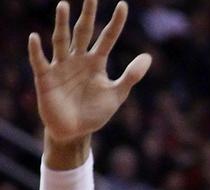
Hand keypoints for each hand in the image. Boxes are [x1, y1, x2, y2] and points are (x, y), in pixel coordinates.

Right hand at [28, 0, 151, 143]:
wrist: (74, 131)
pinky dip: (37, 50)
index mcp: (96, 62)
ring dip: (61, 24)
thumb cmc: (95, 112)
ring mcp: (61, 66)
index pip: (108, 37)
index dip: (116, 23)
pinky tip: (35, 37)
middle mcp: (78, 59)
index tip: (123, 5)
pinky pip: (40, 61)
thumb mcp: (117, 94)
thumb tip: (148, 56)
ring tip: (64, 5)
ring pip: (61, 40)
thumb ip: (131, 75)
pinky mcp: (45, 78)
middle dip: (87, 14)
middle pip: (83, 31)